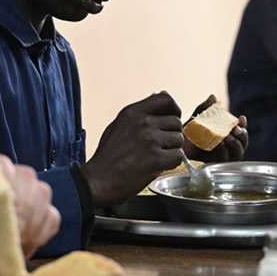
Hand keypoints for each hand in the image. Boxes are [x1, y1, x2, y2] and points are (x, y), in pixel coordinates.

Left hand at [0, 155, 59, 275]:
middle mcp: (6, 180)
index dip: (8, 185)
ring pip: (43, 194)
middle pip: (28, 180)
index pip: (2, 165)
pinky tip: (25, 244)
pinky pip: (51, 216)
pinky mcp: (39, 215)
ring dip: (33, 221)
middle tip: (12, 233)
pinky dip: (42, 232)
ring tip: (16, 240)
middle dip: (23, 210)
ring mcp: (25, 195)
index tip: (5, 211)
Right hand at [81, 91, 184, 206]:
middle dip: (171, 135)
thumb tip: (162, 94)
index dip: (174, 110)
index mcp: (133, 113)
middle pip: (176, 122)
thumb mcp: (118, 125)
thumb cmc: (107, 157)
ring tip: (155, 158)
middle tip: (159, 147)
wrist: (97, 181)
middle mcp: (142, 123)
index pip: (165, 100)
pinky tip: (157, 166)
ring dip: (172, 150)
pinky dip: (172, 163)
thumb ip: (140, 113)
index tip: (171, 120)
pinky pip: (178, 156)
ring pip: (179, 140)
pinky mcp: (155, 159)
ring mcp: (150, 140)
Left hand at [183, 94, 248, 161]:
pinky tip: (220, 144)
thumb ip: (205, 109)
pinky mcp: (216, 166)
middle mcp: (228, 148)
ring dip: (235, 143)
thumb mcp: (196, 119)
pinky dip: (224, 151)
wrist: (175, 147)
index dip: (243, 125)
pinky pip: (225, 159)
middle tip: (235, 128)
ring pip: (237, 152)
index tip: (241, 118)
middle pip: (243, 142)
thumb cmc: (187, 134)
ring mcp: (223, 158)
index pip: (240, 131)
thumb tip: (213, 97)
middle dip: (242, 135)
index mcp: (227, 136)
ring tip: (228, 136)